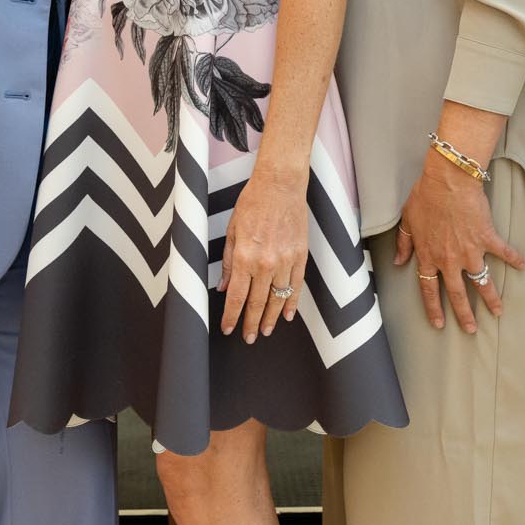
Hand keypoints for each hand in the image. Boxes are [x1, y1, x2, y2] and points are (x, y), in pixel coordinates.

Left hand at [219, 171, 307, 341]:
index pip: (237, 296)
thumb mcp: (232, 231)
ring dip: (270, 318)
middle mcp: (265, 263)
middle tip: (249, 338)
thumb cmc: (253, 203)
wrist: (280, 185)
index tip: (228, 329)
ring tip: (265, 331)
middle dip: (251, 323)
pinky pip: (296, 286)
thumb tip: (224, 287)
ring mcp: (285, 261)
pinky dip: (291, 303)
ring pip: (277, 299)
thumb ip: (228, 262)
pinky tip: (287, 314)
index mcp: (244, 257)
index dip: (232, 316)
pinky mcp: (300, 256)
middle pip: (257, 302)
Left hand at [395, 150, 523, 333]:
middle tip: (471, 329)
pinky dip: (514, 258)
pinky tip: (522, 265)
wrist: (448, 181)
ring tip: (498, 311)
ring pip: (481, 282)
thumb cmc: (425, 196)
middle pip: (456, 294)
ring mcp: (470, 251)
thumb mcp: (407, 220)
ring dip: (491, 298)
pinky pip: (503, 252)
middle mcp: (449, 260)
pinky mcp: (486, 238)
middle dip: (464, 314)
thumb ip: (404, 243)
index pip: (429, 289)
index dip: (433, 308)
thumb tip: (398, 261)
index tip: (438, 324)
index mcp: (428, 256)